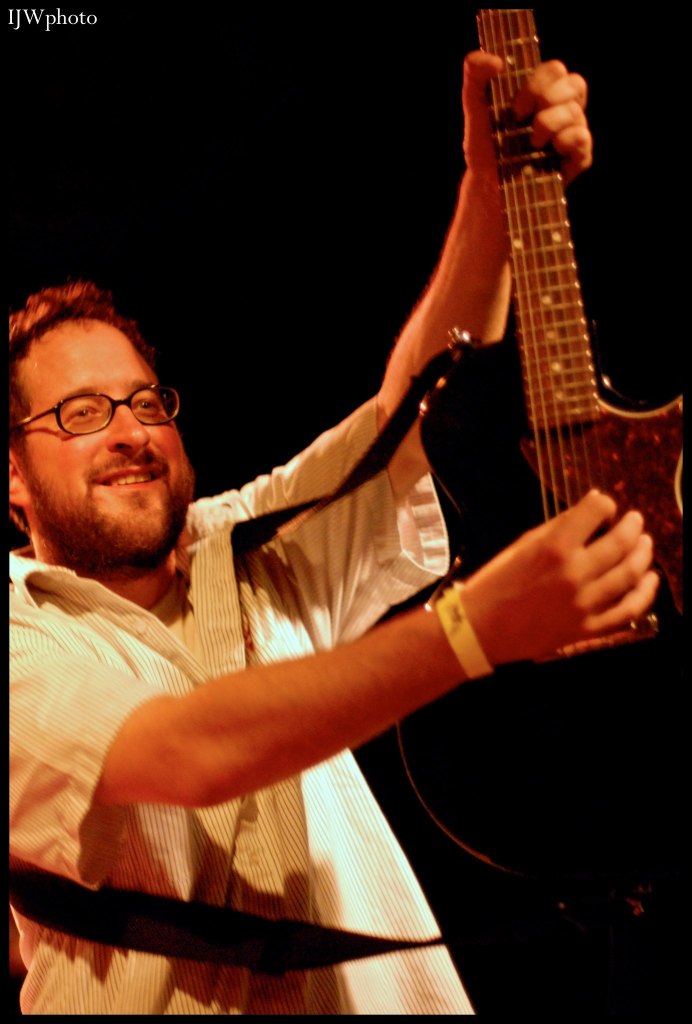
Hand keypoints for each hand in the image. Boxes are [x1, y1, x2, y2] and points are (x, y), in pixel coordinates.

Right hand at [461, 491, 658, 664]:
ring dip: (643, 555)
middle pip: (621, 542)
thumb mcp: (521, 545)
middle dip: (632, 526)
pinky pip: (627, 612)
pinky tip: (650, 580)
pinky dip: (644, 594)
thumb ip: (558, 526)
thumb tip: (591, 507)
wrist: (479, 629)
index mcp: (554, 547)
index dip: (604, 504)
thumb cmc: (495, 583)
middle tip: (635, 521)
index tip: (604, 507)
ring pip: (630, 575)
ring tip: (645, 544)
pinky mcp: (587, 629)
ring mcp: (584, 604)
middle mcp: (574, 574)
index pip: (596, 512)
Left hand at [462, 50, 592, 186]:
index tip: (515, 107)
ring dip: (548, 124)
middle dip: (548, 97)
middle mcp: (561, 109)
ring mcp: (571, 133)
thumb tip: (493, 59)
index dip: (537, 83)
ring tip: (531, 143)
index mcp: (542, 92)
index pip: (555, 70)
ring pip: (575, 112)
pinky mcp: (577, 158)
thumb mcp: (475, 108)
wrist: (487, 184)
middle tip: (522, 119)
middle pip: (576, 83)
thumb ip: (475, 75)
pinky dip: (565, 141)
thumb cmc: (485, 146)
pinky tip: (548, 150)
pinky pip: (583, 139)